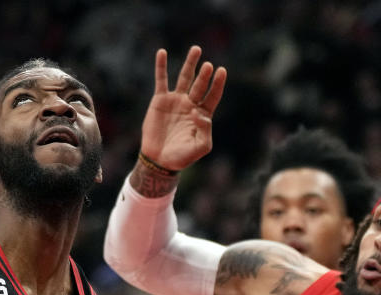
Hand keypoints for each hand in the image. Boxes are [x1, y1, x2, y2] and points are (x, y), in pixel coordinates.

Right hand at [141, 46, 225, 170]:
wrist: (159, 159)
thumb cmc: (181, 156)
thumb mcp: (200, 147)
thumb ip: (205, 131)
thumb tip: (199, 112)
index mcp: (203, 115)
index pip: (213, 95)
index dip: (217, 84)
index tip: (221, 71)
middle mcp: (191, 104)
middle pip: (200, 84)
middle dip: (204, 75)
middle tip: (209, 65)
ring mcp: (176, 100)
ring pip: (185, 77)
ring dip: (190, 64)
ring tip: (196, 49)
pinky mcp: (160, 100)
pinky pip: (161, 80)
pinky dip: (161, 66)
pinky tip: (162, 52)